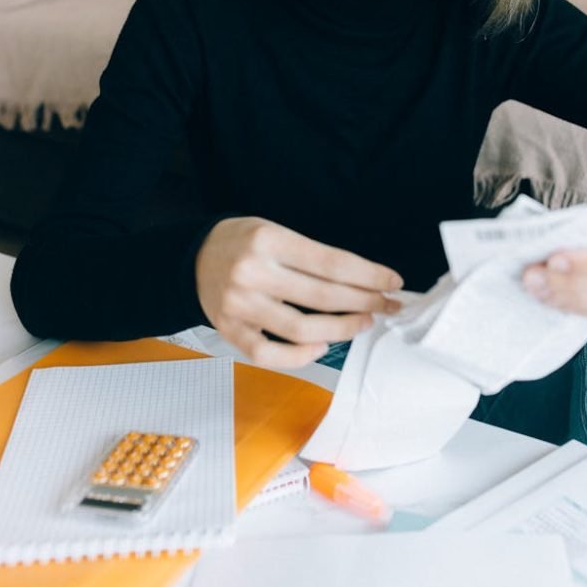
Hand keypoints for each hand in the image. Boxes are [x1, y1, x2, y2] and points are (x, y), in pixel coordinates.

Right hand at [195, 217, 403, 368]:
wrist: (192, 258)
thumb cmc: (244, 242)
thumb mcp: (275, 231)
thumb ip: (311, 255)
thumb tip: (363, 281)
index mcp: (269, 240)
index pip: (331, 263)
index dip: (368, 275)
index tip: (393, 282)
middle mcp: (253, 272)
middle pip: (322, 296)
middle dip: (364, 302)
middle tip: (388, 304)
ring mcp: (239, 305)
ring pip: (301, 329)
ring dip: (341, 329)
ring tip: (363, 322)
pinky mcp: (229, 332)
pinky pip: (270, 354)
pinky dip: (300, 355)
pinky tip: (322, 345)